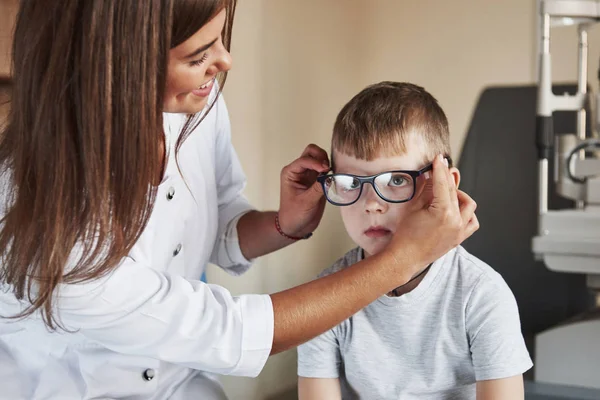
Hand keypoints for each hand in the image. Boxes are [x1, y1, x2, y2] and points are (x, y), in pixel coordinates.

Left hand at [278, 144, 329, 237]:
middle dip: (321, 156)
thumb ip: (318, 188)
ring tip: (331, 173)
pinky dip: (331, 170)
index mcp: (290, 173)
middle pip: (311, 152)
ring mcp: (309, 175)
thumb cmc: (294, 215)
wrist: (295, 227)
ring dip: (326, 162)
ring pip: (319, 158)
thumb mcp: (306, 202)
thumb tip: (330, 177)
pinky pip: (325, 170)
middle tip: (327, 168)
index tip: (325, 169)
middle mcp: (299, 171)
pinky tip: (334, 177)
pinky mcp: (317, 181)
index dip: (315, 162)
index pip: (304, 160)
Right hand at [385, 154, 478, 271]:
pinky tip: (456, 209)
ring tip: (447, 194)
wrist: (405, 258)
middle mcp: (456, 222)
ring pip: (468, 205)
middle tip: (439, 171)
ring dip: (459, 196)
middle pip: (455, 192)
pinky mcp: (459, 238)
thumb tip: (432, 175)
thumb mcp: (414, 208)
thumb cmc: (406, 235)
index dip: (440, 169)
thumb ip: (426, 190)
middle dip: (447, 179)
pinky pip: (472, 221)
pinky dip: (467, 213)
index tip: (439, 158)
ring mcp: (460, 231)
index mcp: (443, 213)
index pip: (443, 184)